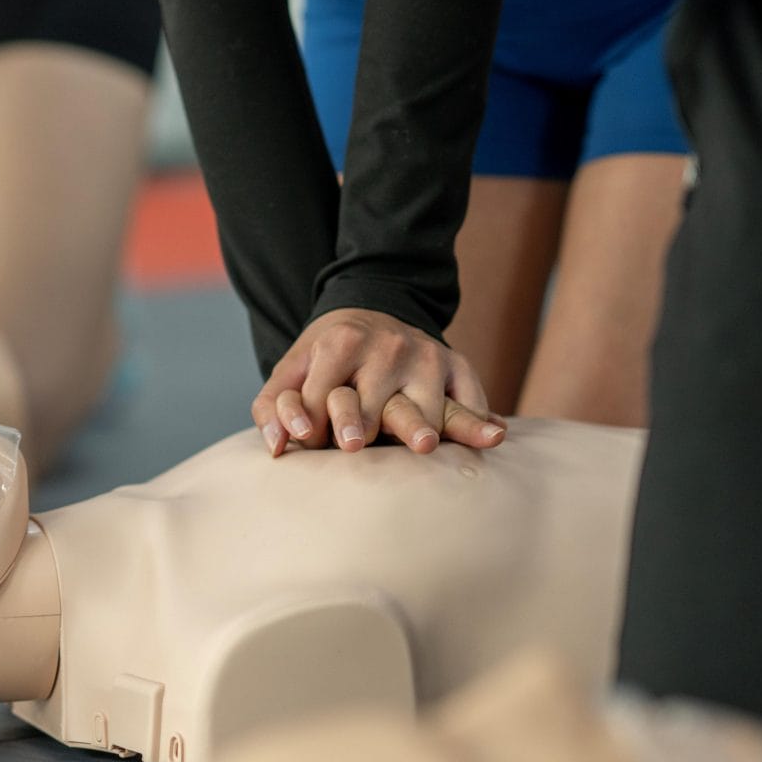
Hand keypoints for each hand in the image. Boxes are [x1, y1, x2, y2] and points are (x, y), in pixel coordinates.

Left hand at [251, 307, 505, 456]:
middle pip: (376, 406)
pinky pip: (471, 401)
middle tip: (353, 445)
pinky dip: (477, 423)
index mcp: (340, 343)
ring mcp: (427, 355)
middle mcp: (387, 346)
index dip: (311, 426)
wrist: (371, 313)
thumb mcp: (290, 371)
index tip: (309, 441)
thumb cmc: (324, 359)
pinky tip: (489, 438)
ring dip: (419, 434)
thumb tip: (279, 448)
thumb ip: (272, 409)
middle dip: (363, 428)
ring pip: (426, 410)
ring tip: (420, 448)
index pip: (323, 397)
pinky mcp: (459, 364)